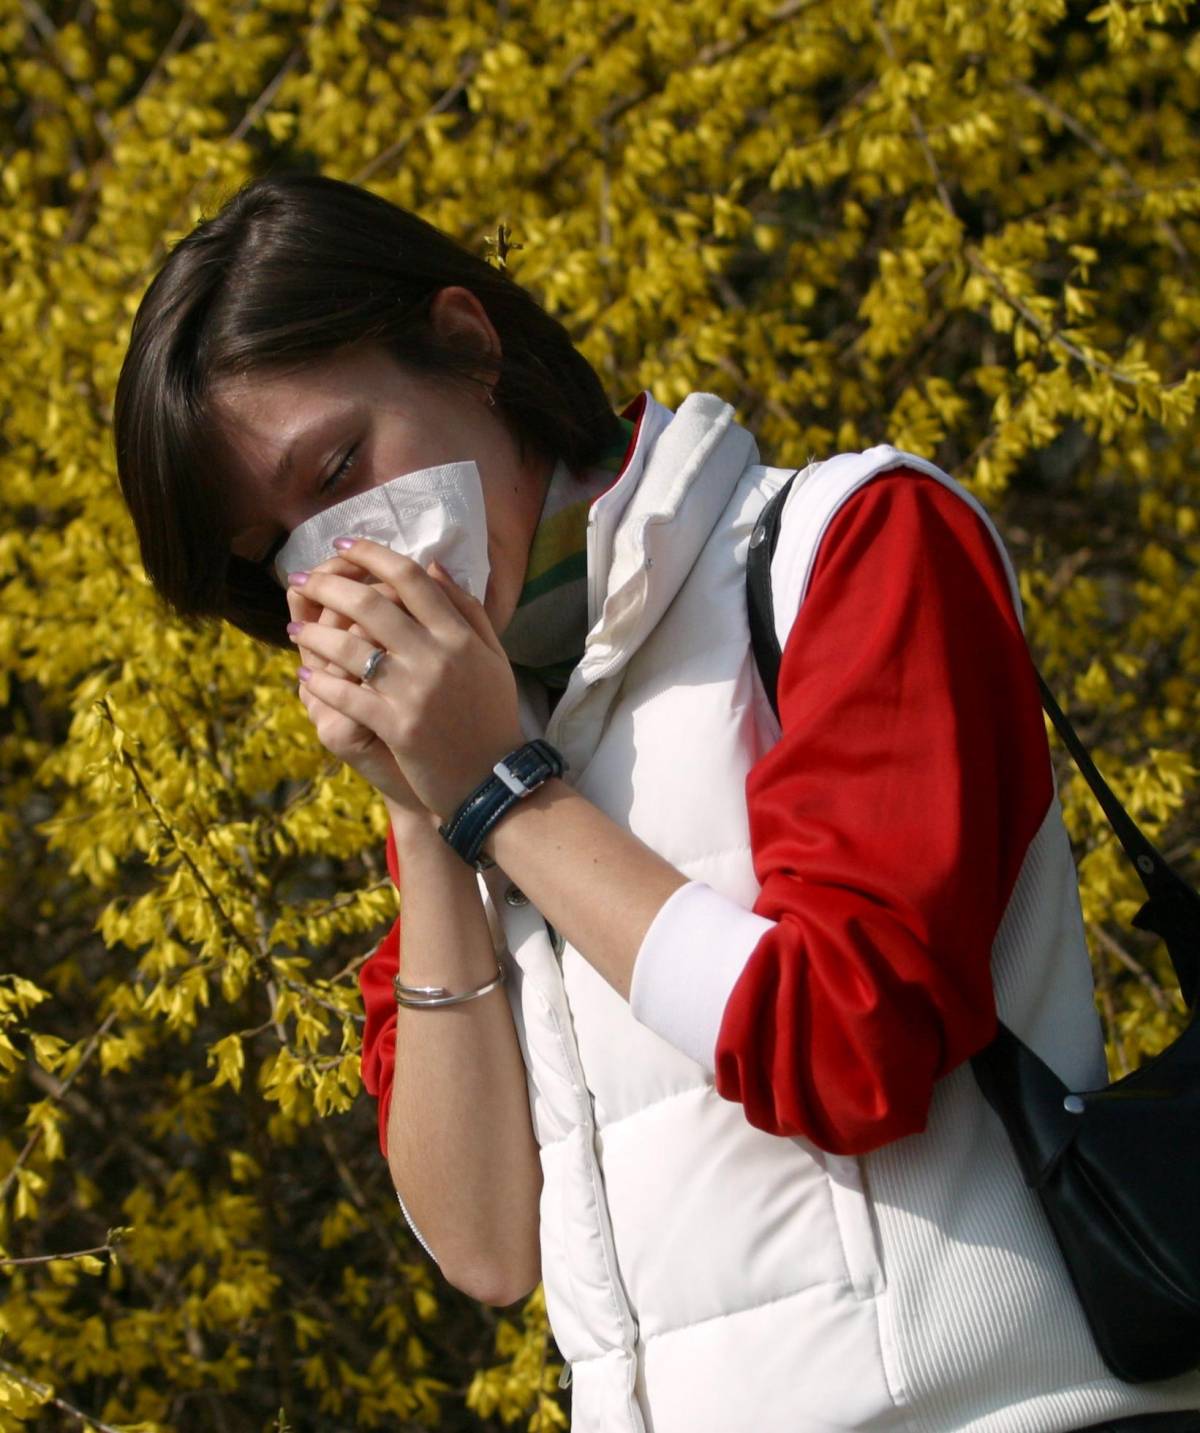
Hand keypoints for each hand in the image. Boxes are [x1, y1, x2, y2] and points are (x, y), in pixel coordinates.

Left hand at [285, 539, 524, 820]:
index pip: (410, 577)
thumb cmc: (492, 716)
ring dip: (313, 632)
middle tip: (303, 578)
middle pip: (370, 603)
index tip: (343, 545)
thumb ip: (466, 609)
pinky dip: (319, 681)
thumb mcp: (491, 656)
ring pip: (349, 648)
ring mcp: (415, 692)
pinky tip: (303, 672)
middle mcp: (437, 656)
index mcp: (460, 635)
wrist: (493, 780)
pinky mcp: (397, 726)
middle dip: (327, 584)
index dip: (372, 554)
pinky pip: (346, 695)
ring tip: (295, 626)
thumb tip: (434, 565)